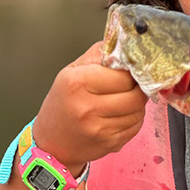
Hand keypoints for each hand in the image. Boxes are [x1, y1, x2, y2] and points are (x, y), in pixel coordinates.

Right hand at [31, 41, 147, 174]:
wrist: (51, 143)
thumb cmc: (62, 103)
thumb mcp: (71, 71)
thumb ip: (98, 55)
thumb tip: (124, 46)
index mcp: (77, 83)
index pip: (123, 75)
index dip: (131, 72)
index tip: (129, 71)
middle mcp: (88, 108)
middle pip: (135, 95)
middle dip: (138, 88)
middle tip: (131, 85)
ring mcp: (100, 129)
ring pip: (139, 111)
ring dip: (137, 104)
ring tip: (124, 99)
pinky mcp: (110, 144)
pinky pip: (136, 126)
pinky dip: (134, 118)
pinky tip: (120, 115)